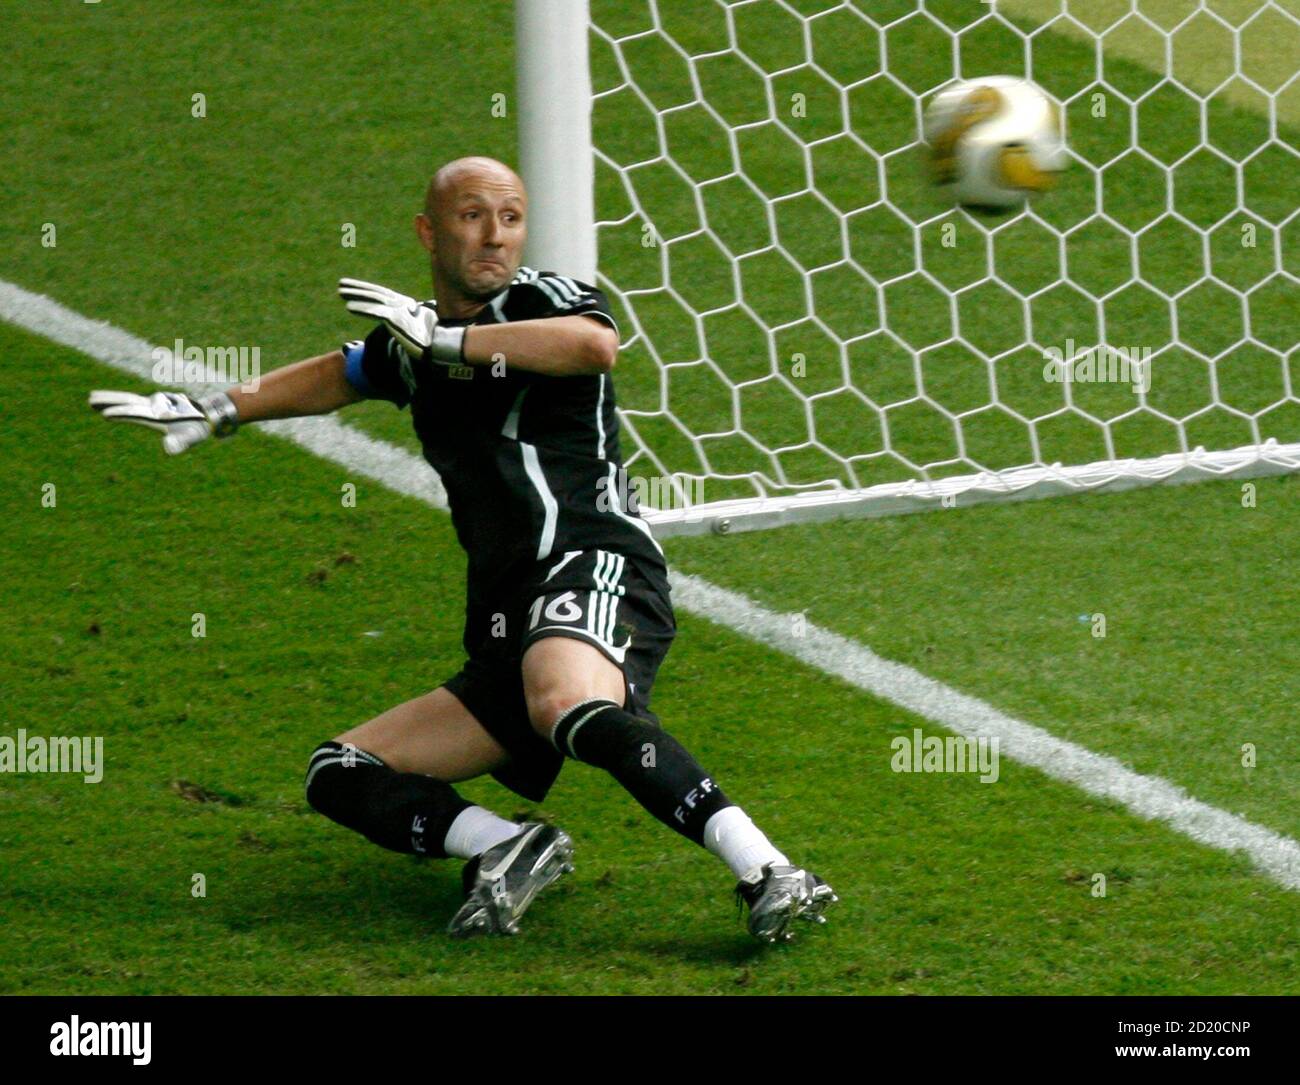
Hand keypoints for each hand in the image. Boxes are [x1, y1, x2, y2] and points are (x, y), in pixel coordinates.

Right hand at [89, 390, 237, 454]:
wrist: (209, 414)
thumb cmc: (199, 429)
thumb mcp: (192, 438)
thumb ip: (181, 443)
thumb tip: (168, 448)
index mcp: (158, 414)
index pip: (135, 413)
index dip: (120, 413)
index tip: (105, 414)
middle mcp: (154, 406)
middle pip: (127, 401)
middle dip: (109, 400)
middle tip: (89, 398)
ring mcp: (154, 404)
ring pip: (129, 399)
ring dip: (112, 398)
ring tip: (93, 398)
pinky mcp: (156, 405)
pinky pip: (135, 401)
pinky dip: (123, 401)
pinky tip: (117, 403)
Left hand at [339, 277, 464, 363]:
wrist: (444, 344)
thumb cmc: (435, 338)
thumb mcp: (420, 328)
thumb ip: (410, 324)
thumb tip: (409, 329)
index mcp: (406, 305)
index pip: (383, 293)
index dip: (368, 289)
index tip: (353, 287)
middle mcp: (401, 304)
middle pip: (375, 293)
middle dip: (358, 288)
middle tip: (341, 284)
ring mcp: (399, 310)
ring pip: (373, 299)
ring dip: (355, 294)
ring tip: (340, 291)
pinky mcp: (397, 319)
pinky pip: (375, 311)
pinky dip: (362, 308)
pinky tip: (349, 306)